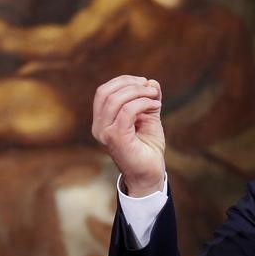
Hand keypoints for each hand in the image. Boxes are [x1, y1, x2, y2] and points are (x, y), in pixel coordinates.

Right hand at [92, 75, 165, 196]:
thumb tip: (151, 81)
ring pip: (115, 100)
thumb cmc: (147, 148)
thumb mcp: (148, 117)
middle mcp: (98, 127)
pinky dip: (142, 103)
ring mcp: (105, 133)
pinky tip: (156, 106)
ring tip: (154, 97)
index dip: (123, 81)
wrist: (149, 174)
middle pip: (106, 92)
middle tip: (151, 89)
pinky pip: (126, 111)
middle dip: (131, 84)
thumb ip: (148, 99)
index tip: (144, 83)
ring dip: (138, 92)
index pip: (103, 91)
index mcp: (102, 121)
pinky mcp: (116, 139)